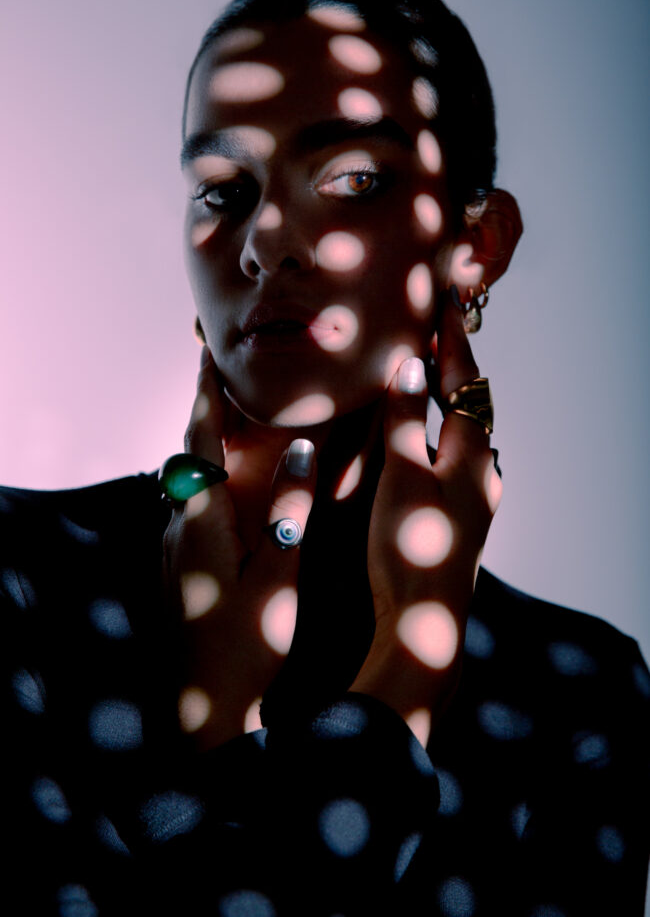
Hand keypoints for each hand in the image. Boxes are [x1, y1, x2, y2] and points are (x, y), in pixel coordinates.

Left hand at [162, 347, 316, 749]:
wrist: (206, 707)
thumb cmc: (248, 645)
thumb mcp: (280, 575)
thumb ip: (290, 511)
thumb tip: (299, 451)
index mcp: (203, 523)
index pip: (201, 442)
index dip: (207, 396)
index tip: (210, 354)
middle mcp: (180, 529)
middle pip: (190, 457)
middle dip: (206, 413)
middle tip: (224, 375)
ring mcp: (175, 551)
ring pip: (191, 484)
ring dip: (208, 448)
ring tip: (231, 419)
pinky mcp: (180, 570)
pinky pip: (194, 509)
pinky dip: (211, 482)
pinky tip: (232, 490)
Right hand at [350, 292, 500, 742]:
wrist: (424, 620)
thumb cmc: (409, 547)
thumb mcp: (401, 475)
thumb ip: (403, 420)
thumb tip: (410, 365)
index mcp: (471, 453)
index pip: (463, 381)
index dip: (452, 339)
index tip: (445, 299)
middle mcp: (482, 470)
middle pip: (472, 403)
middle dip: (455, 365)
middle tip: (436, 328)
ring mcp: (476, 496)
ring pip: (466, 432)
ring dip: (449, 399)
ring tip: (428, 373)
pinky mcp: (462, 517)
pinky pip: (457, 457)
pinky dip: (441, 432)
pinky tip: (425, 439)